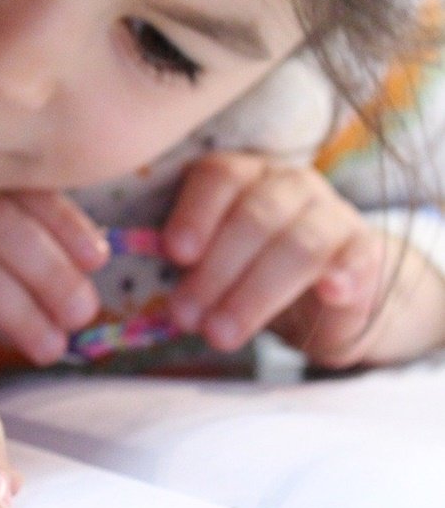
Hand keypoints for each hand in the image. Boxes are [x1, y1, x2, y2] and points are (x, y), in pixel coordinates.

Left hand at [163, 151, 444, 366]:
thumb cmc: (248, 271)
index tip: (174, 254)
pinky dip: (340, 275)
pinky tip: (328, 294)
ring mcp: (331, 212)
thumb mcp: (211, 262)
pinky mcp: (366, 249)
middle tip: (186, 316)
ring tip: (222, 333)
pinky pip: (356, 257)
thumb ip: (185, 263)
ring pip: (298, 243)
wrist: (324, 293)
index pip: (218, 177)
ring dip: (255, 292)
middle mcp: (287, 184)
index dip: (195, 214)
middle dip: (215, 271)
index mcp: (241, 174)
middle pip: (253, 216)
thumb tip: (142, 292)